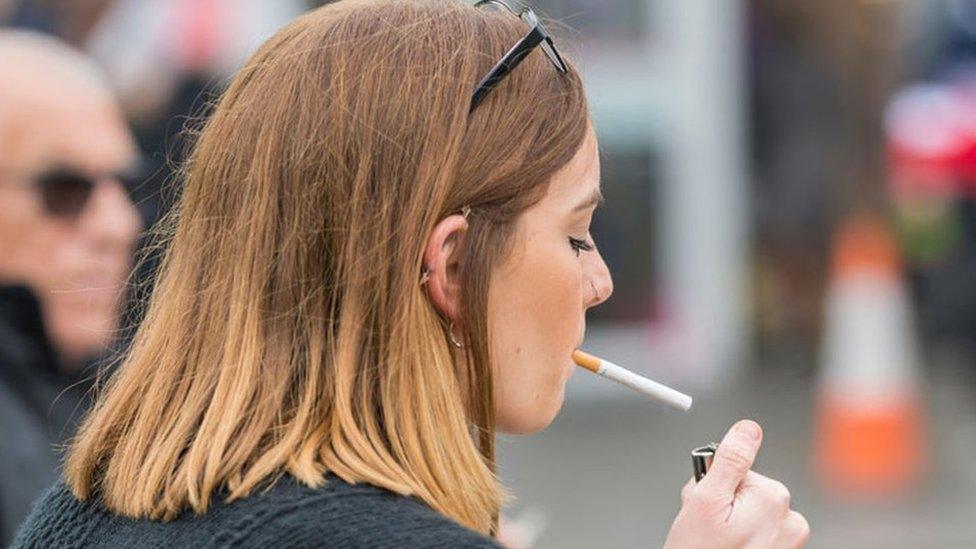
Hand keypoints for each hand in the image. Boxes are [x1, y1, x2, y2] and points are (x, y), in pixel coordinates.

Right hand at [663, 420, 809, 547]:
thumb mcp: (703, 502)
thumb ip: (729, 460)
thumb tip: (748, 428)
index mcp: (772, 498)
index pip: (739, 469)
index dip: (714, 484)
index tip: (705, 505)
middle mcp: (790, 518)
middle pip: (746, 489)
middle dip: (722, 503)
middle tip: (706, 528)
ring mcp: (790, 540)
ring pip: (752, 512)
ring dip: (731, 522)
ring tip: (716, 544)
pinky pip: (760, 532)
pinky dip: (741, 539)